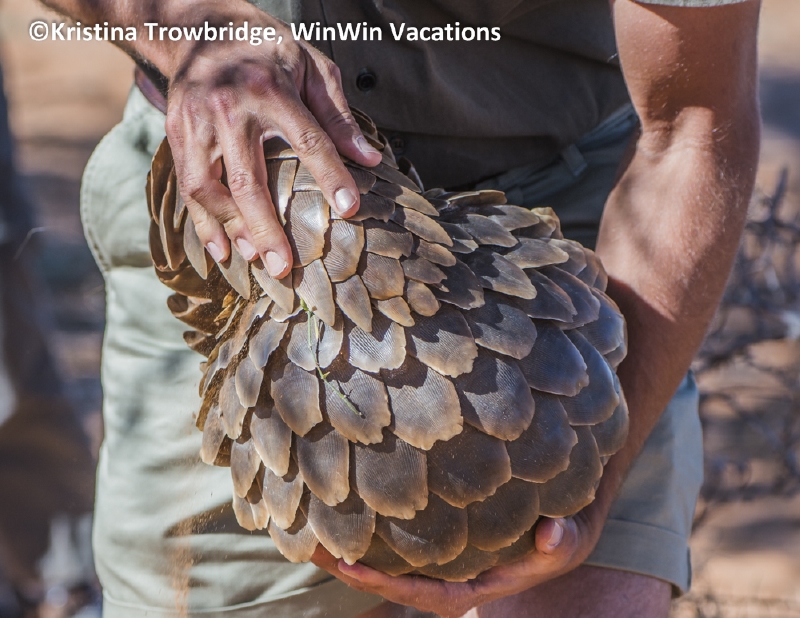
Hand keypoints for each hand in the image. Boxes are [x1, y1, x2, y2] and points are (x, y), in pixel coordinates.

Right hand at [161, 3, 381, 276]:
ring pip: (208, 189)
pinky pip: (186, 185)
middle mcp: (227, 107)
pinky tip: (220, 249)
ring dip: (231, 231)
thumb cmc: (265, 49)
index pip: (307, 139)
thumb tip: (370, 159)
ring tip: (254, 260)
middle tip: (285, 267)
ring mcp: (196, 123)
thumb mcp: (311, 66)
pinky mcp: (176, 134)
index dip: (330, 175)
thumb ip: (338, 115)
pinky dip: (202, 222)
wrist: (199, 26)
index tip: (350, 209)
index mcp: (269, 88)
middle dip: (267, 229)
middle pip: (249, 179)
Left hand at [312, 509, 606, 617]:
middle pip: (394, 576)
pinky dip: (372, 521)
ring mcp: (444, 552)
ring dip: (351, 543)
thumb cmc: (563, 532)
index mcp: (475, 584)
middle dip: (352, 565)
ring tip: (309, 523)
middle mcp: (452, 572)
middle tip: (308, 545)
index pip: (426, 592)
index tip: (350, 567)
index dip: (387, 583)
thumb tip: (553, 535)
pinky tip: (345, 498)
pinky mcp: (440, 530)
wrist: (562, 519)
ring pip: (391, 554)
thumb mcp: (570, 538)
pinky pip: (401, 531)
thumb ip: (564, 540)